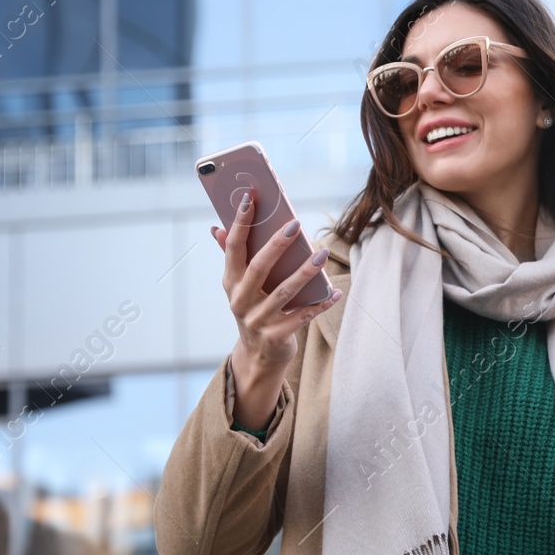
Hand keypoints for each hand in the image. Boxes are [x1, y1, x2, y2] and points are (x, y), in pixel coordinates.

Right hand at [212, 189, 342, 428]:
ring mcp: (257, 321)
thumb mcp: (240, 286)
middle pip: (259, 268)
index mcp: (231, 282)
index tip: (250, 198)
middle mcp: (240, 301)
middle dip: (277, 244)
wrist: (259, 355)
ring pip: (283, 293)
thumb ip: (232, 256)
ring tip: (322, 254)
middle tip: (295, 224)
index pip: (233, 248)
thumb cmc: (254, 309)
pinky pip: (302, 318)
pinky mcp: (276, 337)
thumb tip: (218, 227)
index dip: (240, 223)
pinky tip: (336, 292)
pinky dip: (320, 305)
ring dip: (305, 272)